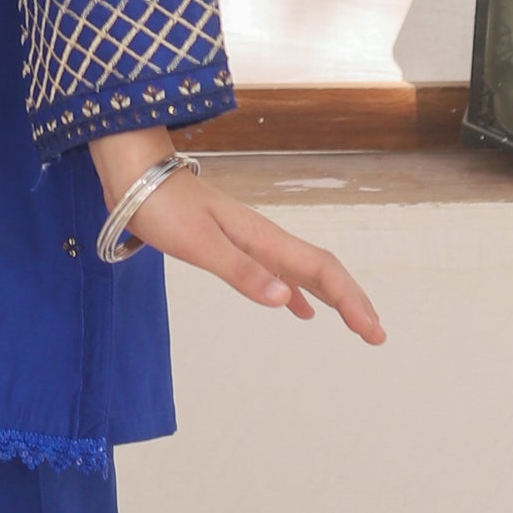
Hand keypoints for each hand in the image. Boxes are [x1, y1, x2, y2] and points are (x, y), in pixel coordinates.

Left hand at [88, 128, 385, 344]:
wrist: (136, 177)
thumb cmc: (164, 209)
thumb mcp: (199, 244)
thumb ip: (242, 272)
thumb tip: (287, 298)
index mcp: (263, 239)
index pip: (320, 271)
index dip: (350, 301)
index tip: (372, 331)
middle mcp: (264, 238)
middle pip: (321, 270)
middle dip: (352, 301)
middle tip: (376, 335)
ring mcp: (251, 241)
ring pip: (304, 271)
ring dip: (332, 296)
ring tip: (354, 323)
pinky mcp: (234, 244)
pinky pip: (280, 271)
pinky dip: (298, 291)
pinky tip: (302, 309)